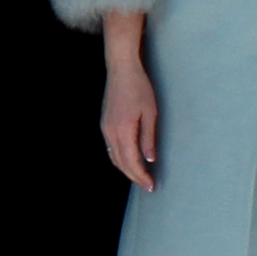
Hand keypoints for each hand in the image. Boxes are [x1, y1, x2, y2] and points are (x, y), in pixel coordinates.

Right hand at [97, 55, 158, 191]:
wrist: (121, 69)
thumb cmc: (139, 87)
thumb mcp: (150, 112)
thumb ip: (148, 138)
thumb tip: (150, 159)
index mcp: (123, 130)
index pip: (131, 161)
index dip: (141, 176)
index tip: (151, 185)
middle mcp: (110, 132)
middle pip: (121, 163)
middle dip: (134, 176)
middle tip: (147, 186)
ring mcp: (105, 128)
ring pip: (114, 157)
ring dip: (126, 169)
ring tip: (139, 177)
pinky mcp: (105, 124)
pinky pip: (111, 148)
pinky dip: (120, 159)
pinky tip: (129, 160)